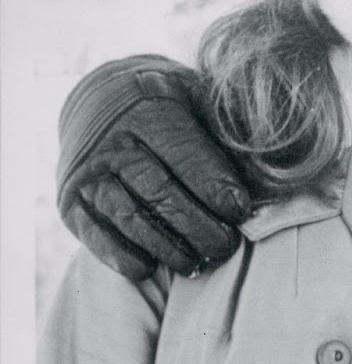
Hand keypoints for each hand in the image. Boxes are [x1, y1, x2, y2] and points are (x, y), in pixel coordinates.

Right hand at [57, 56, 250, 279]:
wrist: (102, 100)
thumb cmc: (172, 104)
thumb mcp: (199, 95)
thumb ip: (227, 126)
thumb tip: (270, 163)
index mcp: (149, 110)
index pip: (184, 154)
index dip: (214, 185)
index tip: (239, 210)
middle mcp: (112, 143)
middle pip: (159, 192)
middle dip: (197, 225)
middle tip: (226, 246)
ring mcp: (87, 175)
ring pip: (129, 218)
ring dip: (166, 247)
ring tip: (198, 264)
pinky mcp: (70, 202)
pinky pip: (95, 235)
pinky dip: (122, 255)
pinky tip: (149, 268)